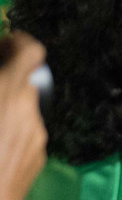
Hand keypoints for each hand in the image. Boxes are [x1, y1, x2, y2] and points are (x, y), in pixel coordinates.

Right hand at [0, 33, 47, 199]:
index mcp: (6, 93)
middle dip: (5, 79)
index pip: (32, 52)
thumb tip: (1, 80)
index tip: (4, 44)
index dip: (19, 43)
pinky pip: (27, 133)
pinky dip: (12, 130)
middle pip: (25, 82)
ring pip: (25, 109)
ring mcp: (37, 135)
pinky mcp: (40, 156)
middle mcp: (28, 110)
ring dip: (7, 106)